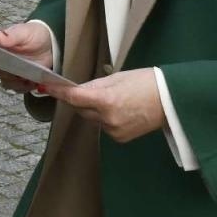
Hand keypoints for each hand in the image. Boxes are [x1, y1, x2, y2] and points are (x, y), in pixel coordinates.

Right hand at [0, 23, 53, 93]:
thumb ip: (12, 35)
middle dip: (9, 75)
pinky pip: (18, 88)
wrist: (48, 43)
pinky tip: (34, 82)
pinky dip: (25, 87)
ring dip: (18, 84)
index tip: (6, 64)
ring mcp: (10, 70)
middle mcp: (1, 59)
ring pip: (7, 83)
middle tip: (21, 73)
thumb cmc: (34, 34)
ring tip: (30, 79)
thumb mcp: (25, 32)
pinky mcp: (19, 79)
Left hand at [41, 69, 164, 143]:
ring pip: (93, 118)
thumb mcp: (118, 78)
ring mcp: (113, 131)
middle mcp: (107, 118)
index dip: (58, 92)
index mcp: (106, 100)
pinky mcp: (119, 138)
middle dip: (82, 100)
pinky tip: (122, 111)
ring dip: (96, 109)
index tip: (45, 87)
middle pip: (82, 109)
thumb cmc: (146, 83)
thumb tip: (79, 91)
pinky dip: (106, 119)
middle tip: (95, 90)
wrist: (170, 101)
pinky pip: (104, 126)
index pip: (74, 97)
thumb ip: (96, 86)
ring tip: (116, 99)